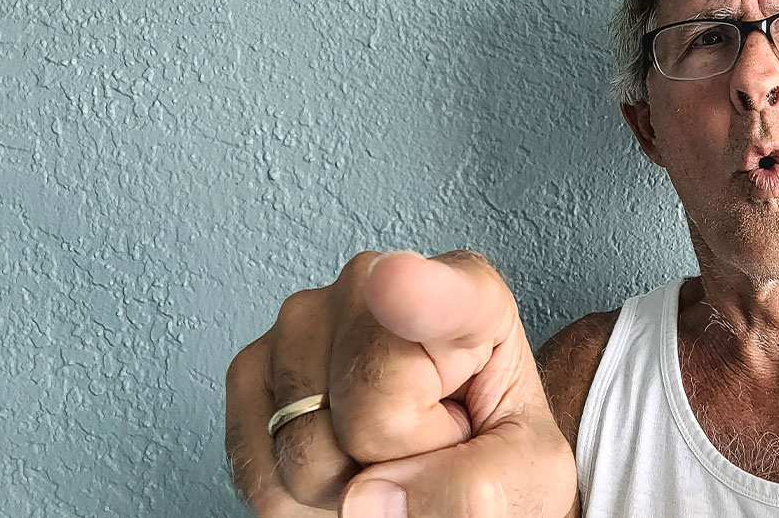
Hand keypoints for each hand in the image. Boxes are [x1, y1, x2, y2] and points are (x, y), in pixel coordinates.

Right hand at [225, 250, 576, 516]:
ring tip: (379, 454)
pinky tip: (334, 462)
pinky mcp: (252, 364)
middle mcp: (375, 287)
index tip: (398, 283)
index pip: (447, 298)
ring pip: (303, 447)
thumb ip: (474, 490)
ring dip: (339, 483)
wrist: (441, 470)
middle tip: (421, 448)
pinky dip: (291, 493)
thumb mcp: (527, 480)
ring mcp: (303, 319)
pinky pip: (256, 463)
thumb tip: (368, 496)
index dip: (416, 294)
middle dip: (389, 462)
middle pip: (368, 412)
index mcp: (471, 303)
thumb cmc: (494, 459)